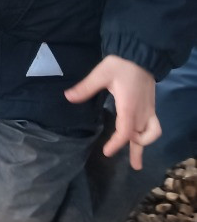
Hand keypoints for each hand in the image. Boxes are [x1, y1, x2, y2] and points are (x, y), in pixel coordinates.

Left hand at [65, 55, 160, 169]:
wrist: (140, 54)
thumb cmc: (120, 64)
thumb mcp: (101, 74)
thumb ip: (85, 88)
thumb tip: (68, 97)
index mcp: (128, 107)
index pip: (125, 132)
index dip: (116, 144)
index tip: (107, 152)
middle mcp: (141, 112)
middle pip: (140, 137)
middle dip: (136, 151)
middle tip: (135, 167)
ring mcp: (148, 109)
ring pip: (151, 133)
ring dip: (145, 143)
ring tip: (139, 154)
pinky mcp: (151, 105)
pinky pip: (154, 124)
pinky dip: (150, 133)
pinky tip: (143, 135)